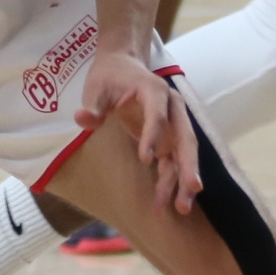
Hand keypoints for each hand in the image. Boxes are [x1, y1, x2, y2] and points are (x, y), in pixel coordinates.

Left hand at [77, 50, 202, 213]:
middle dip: (189, 164)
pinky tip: (166, 203)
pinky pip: (174, 162)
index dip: (153, 135)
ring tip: (181, 208)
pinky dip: (172, 181)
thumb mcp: (96, 88)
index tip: (146, 158)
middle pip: (185, 137)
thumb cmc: (109, 77)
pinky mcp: (170, 138)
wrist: (124, 66)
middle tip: (192, 188)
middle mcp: (172, 107)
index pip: (157, 115)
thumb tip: (82, 119)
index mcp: (154, 90)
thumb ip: (92, 106)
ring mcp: (175, 124)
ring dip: (184, 180)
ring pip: (185, 154)